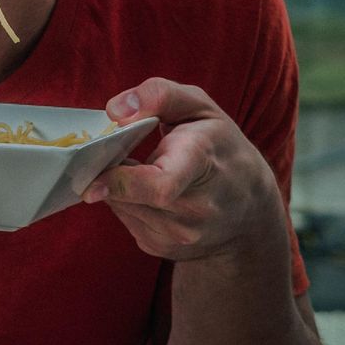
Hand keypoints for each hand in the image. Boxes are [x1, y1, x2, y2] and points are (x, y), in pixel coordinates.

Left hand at [82, 78, 282, 261]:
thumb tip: (114, 111)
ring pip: (122, 207)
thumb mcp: (200, 107)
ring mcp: (181, 235)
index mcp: (203, 162)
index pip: (161, 185)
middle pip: (132, 196)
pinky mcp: (165, 249)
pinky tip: (147, 192)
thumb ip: (159, 95)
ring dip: (117, 187)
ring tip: (141, 169)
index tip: (93, 181)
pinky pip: (126, 220)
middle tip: (112, 155)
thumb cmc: (220, 147)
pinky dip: (126, 202)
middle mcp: (196, 207)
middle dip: (111, 175)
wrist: (251, 207)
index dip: (121, 183)